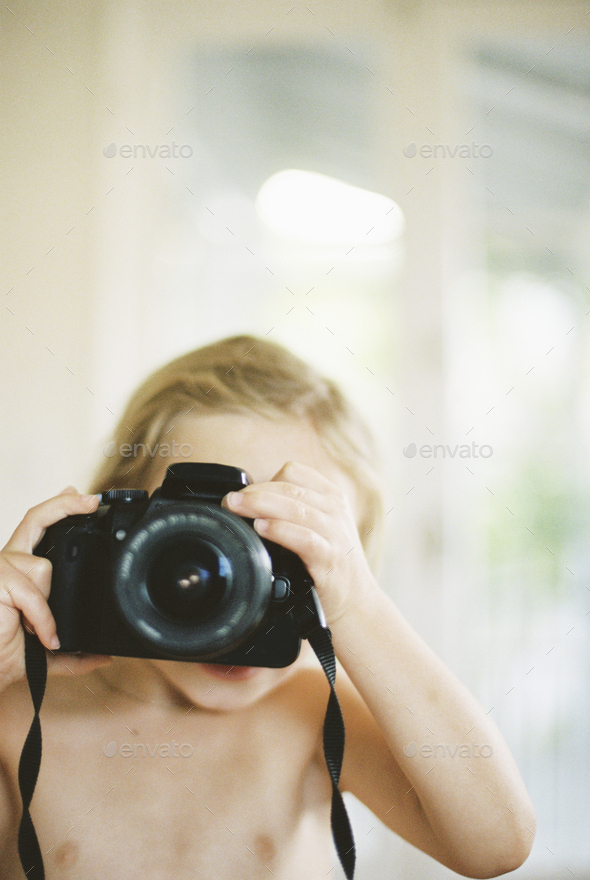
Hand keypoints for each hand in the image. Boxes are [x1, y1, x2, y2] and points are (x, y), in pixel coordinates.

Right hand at [0, 487, 111, 692]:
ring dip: (46, 606)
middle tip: (90, 501)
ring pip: (43, 568)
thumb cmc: (2, 655)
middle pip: (35, 518)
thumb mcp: (46, 653)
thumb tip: (104, 657)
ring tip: (38, 630)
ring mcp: (0, 569)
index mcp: (19, 570)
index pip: (38, 529)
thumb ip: (74, 654)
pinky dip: (42, 617)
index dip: (58, 508)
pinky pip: (32, 592)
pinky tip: (39, 634)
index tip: (80, 496)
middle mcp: (8, 562)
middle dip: (64, 504)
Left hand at [222, 461, 377, 625]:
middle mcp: (335, 510)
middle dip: (254, 493)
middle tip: (229, 501)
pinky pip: (304, 537)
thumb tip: (249, 504)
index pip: (294, 472)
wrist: (358, 602)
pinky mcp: (330, 557)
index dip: (265, 481)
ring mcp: (335, 532)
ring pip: (294, 508)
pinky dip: (280, 530)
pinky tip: (261, 529)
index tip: (243, 494)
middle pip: (288, 488)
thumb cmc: (331, 564)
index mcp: (331, 496)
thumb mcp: (320, 526)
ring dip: (260, 506)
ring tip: (236, 509)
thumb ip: (294, 511)